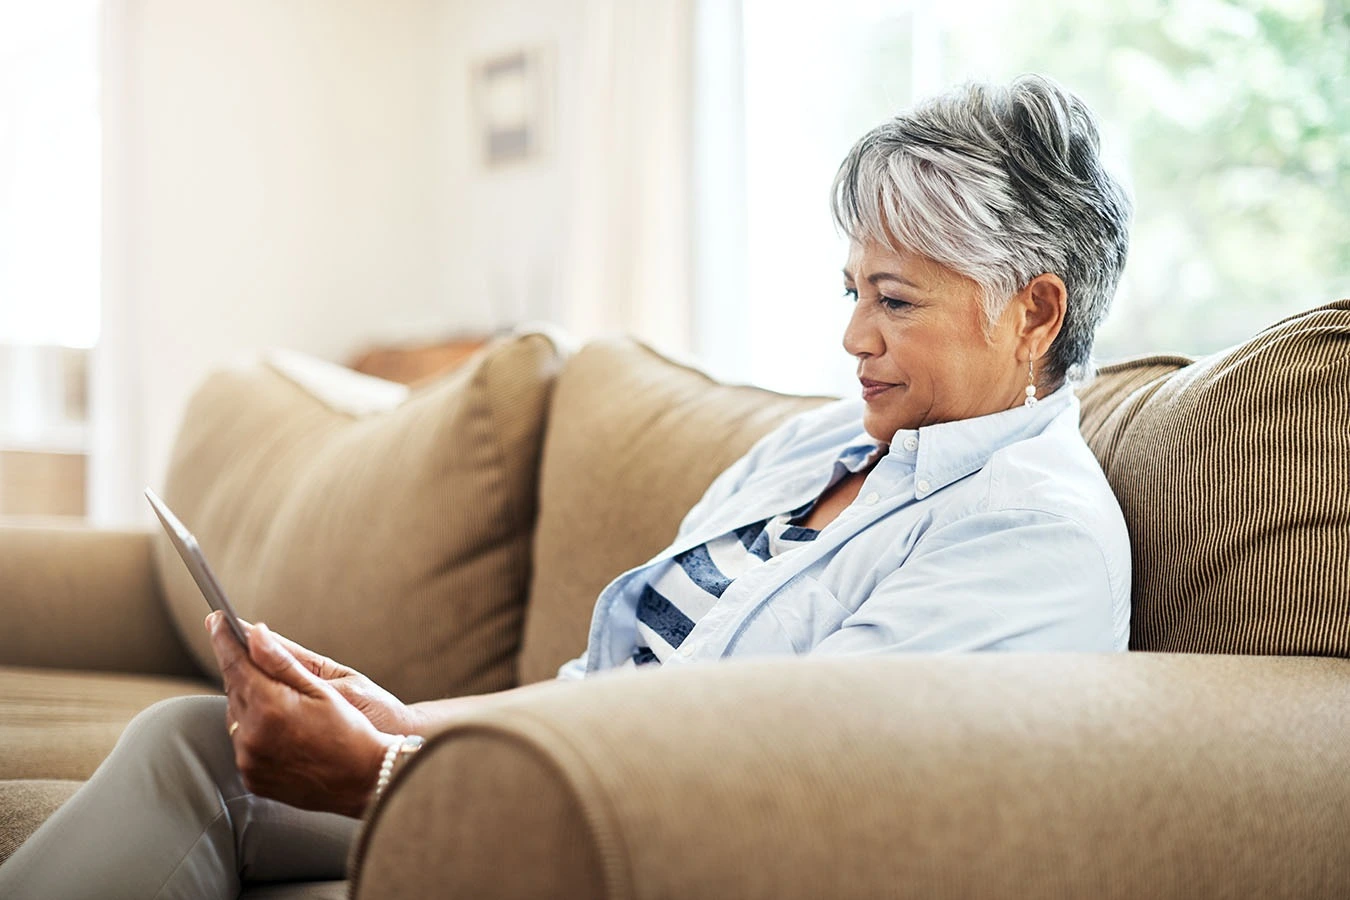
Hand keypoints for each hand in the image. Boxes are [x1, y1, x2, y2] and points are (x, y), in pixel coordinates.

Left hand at [206, 614, 390, 817]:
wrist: (365, 781)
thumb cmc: (352, 732)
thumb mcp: (322, 689)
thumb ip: (282, 661)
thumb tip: (255, 634)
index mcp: (270, 707)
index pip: (236, 662)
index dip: (224, 638)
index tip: (217, 620)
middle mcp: (252, 735)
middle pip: (232, 688)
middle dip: (240, 667)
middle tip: (249, 650)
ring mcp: (249, 760)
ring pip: (234, 716)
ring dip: (247, 699)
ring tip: (276, 695)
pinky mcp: (251, 777)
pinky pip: (242, 743)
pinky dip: (252, 729)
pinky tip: (278, 726)